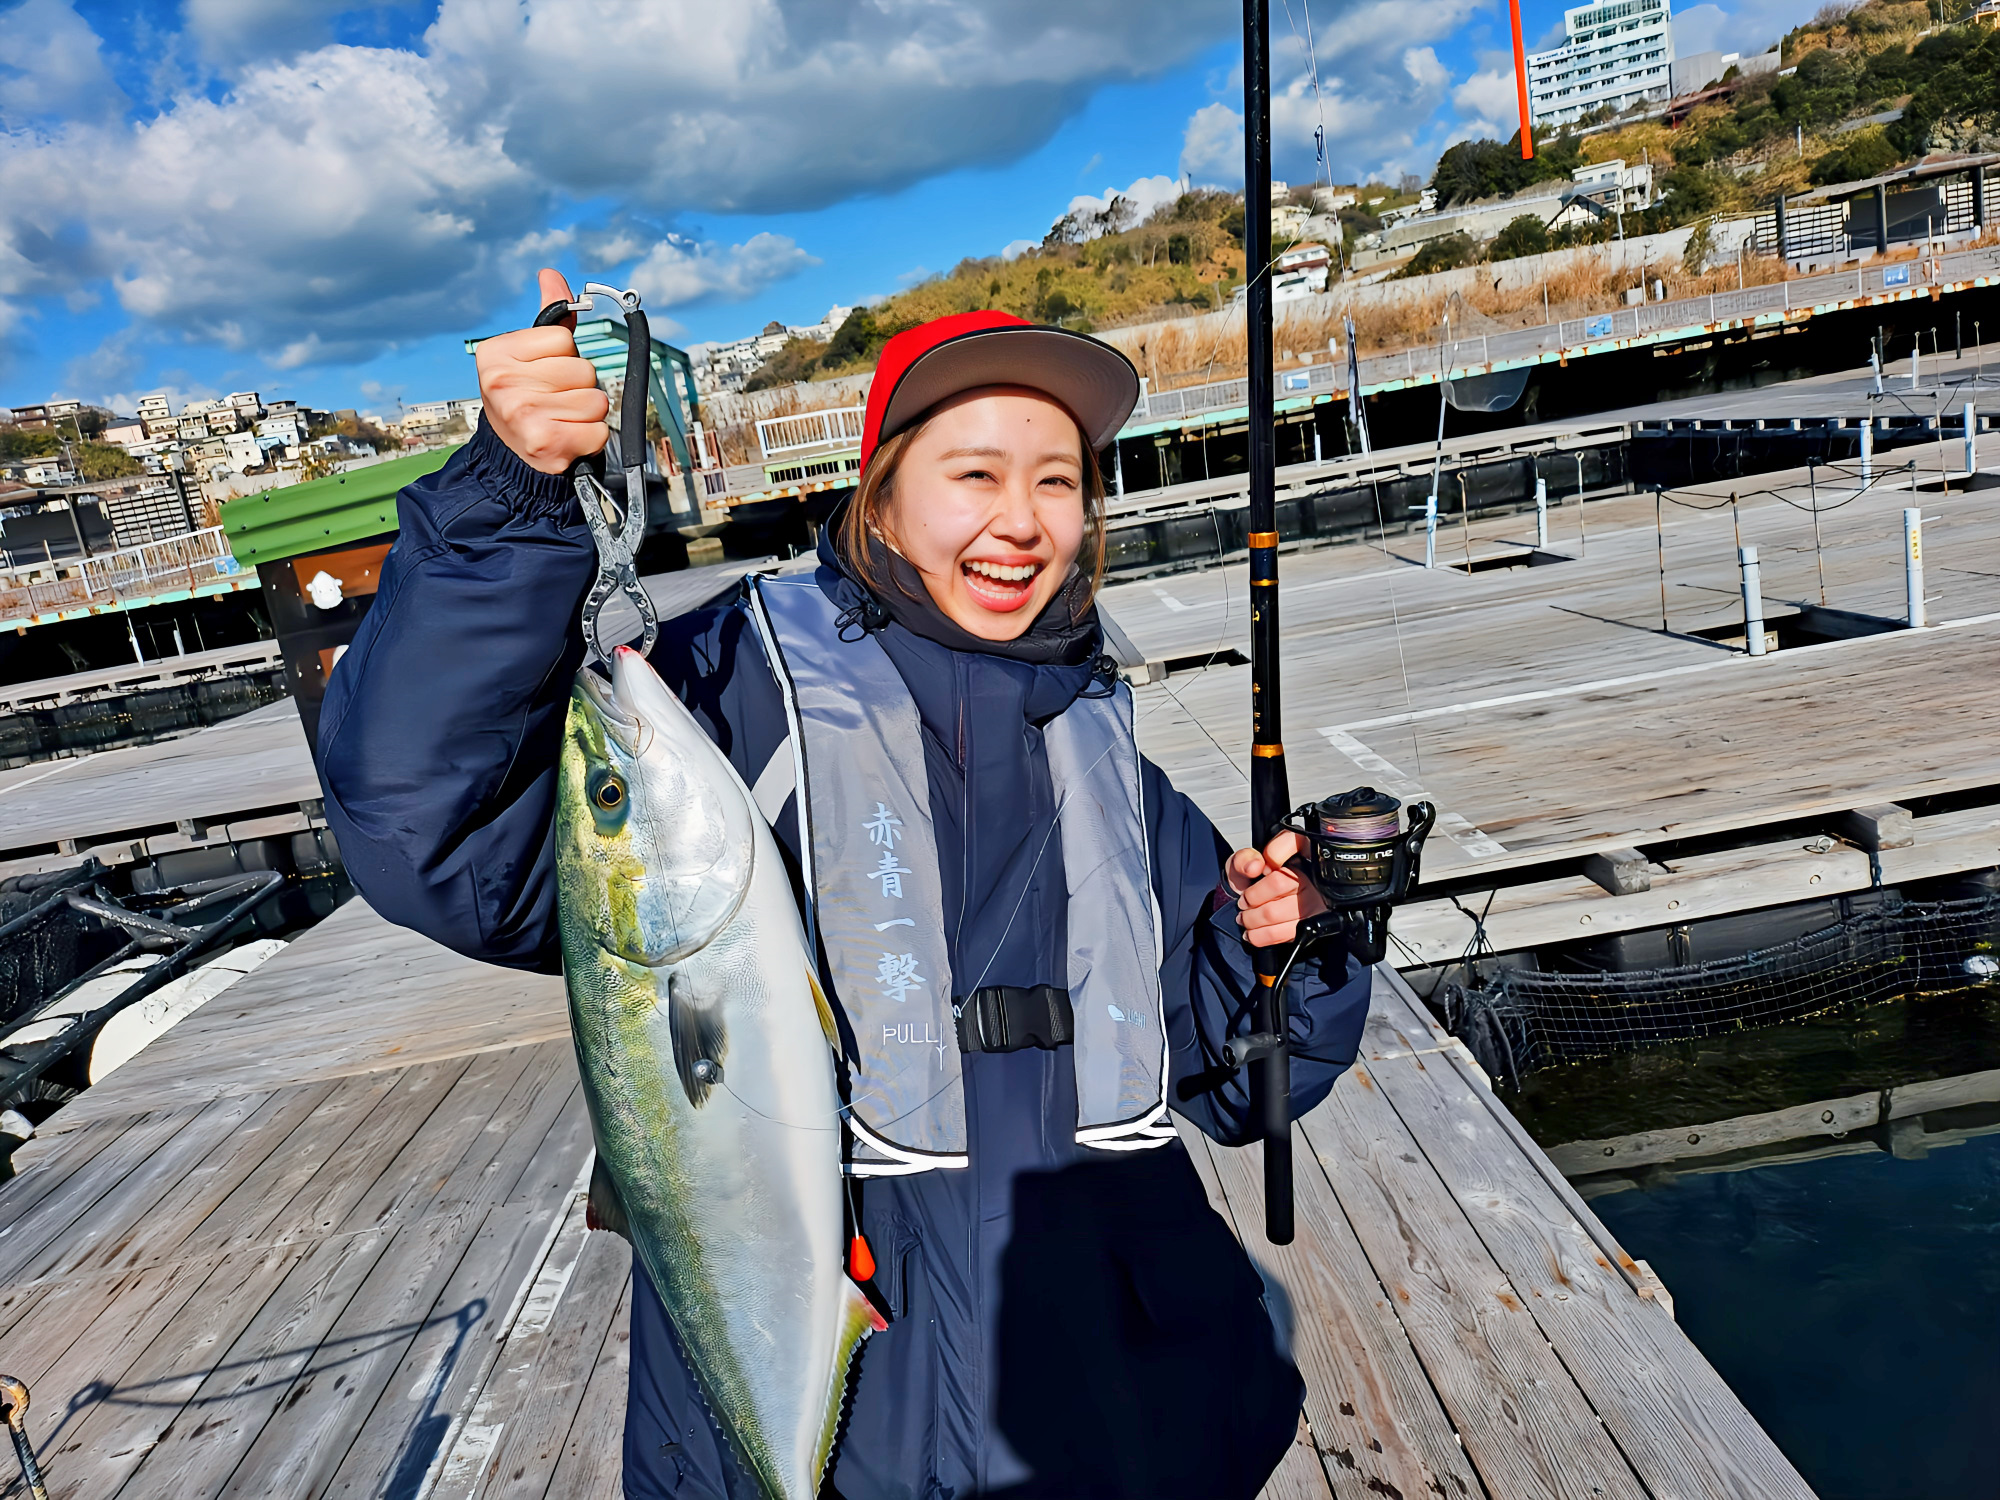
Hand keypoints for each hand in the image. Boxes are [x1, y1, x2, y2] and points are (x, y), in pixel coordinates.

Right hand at [474, 268, 610, 474]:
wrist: (511, 458)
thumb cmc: (525, 399)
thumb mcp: (528, 356)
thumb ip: (548, 317)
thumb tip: (551, 275)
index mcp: (496, 354)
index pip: (565, 339)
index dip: (564, 357)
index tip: (542, 375)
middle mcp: (503, 382)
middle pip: (584, 370)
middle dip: (578, 387)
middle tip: (553, 402)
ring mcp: (523, 414)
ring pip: (596, 400)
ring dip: (586, 414)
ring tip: (560, 420)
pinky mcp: (546, 444)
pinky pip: (599, 430)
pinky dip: (590, 438)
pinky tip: (566, 439)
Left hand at [1224, 829, 1326, 948]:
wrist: (1253, 909)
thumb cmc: (1252, 883)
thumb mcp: (1242, 864)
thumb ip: (1244, 859)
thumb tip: (1255, 866)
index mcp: (1299, 852)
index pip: (1291, 843)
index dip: (1271, 856)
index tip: (1256, 872)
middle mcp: (1312, 875)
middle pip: (1280, 883)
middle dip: (1252, 898)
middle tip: (1243, 903)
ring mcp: (1315, 901)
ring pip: (1277, 912)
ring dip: (1253, 919)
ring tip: (1246, 918)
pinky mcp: (1312, 925)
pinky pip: (1283, 933)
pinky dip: (1260, 935)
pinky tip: (1253, 931)